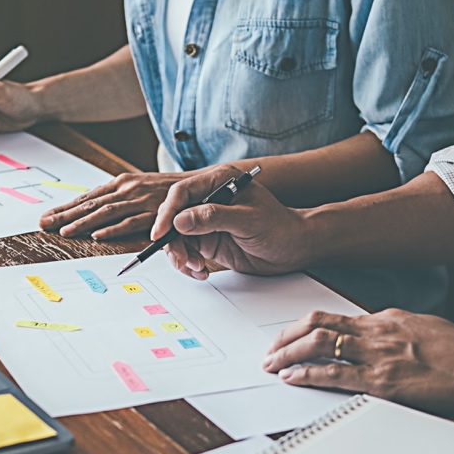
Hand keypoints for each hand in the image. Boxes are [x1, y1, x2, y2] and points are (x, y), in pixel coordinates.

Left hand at [39, 172, 187, 239]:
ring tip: (64, 233)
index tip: (47, 217)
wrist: (200, 185)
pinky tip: (97, 236)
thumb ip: (120, 199)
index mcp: (122, 182)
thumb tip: (95, 213)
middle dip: (66, 215)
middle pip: (91, 203)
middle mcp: (128, 188)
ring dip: (83, 223)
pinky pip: (131, 222)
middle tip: (44, 225)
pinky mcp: (154, 213)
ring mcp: (140, 199)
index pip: (88, 196)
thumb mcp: (140, 190)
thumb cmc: (167, 191)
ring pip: (106, 212)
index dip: (66, 207)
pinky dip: (113, 229)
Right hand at [151, 165, 313, 278]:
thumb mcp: (248, 219)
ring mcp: (206, 222)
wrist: (293, 248)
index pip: (182, 193)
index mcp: (218, 182)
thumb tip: (181, 220)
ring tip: (197, 267)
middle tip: (182, 259)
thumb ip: (214, 217)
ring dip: (180, 255)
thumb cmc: (279, 227)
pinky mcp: (207, 241)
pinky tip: (201, 272)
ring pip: (176, 237)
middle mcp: (208, 200)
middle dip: (172, 240)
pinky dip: (188, 264)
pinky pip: (186, 252)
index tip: (160, 233)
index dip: (167, 212)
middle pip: (174, 217)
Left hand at [262, 309, 453, 412]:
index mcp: (386, 318)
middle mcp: (377, 330)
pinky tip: (293, 378)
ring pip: (319, 344)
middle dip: (287, 336)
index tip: (290, 335)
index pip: (334, 316)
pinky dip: (308, 375)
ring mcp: (378, 354)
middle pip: (317, 323)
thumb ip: (397, 330)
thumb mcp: (424, 327)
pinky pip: (335, 374)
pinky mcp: (382, 379)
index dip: (305, 326)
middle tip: (270, 349)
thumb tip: (380, 334)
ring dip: (288, 354)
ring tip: (271, 363)